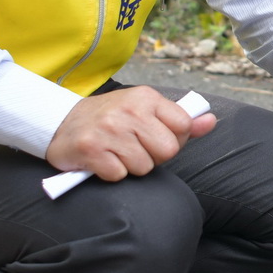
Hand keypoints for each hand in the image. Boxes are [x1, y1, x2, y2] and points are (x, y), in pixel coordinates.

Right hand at [45, 87, 215, 181]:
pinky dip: (111, 172)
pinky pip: (119, 175)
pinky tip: (102, 159)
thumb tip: (211, 121)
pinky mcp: (91, 150)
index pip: (184, 126)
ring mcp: (109, 130)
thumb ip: (181, 120)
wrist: (61, 122)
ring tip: (116, 151)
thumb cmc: (110, 118)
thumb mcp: (146, 110)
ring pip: (144, 167)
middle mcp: (129, 111)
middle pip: (167, 151)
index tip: (155, 136)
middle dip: (154, 155)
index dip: (173, 139)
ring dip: (131, 165)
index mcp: (146, 97)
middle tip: (134, 147)